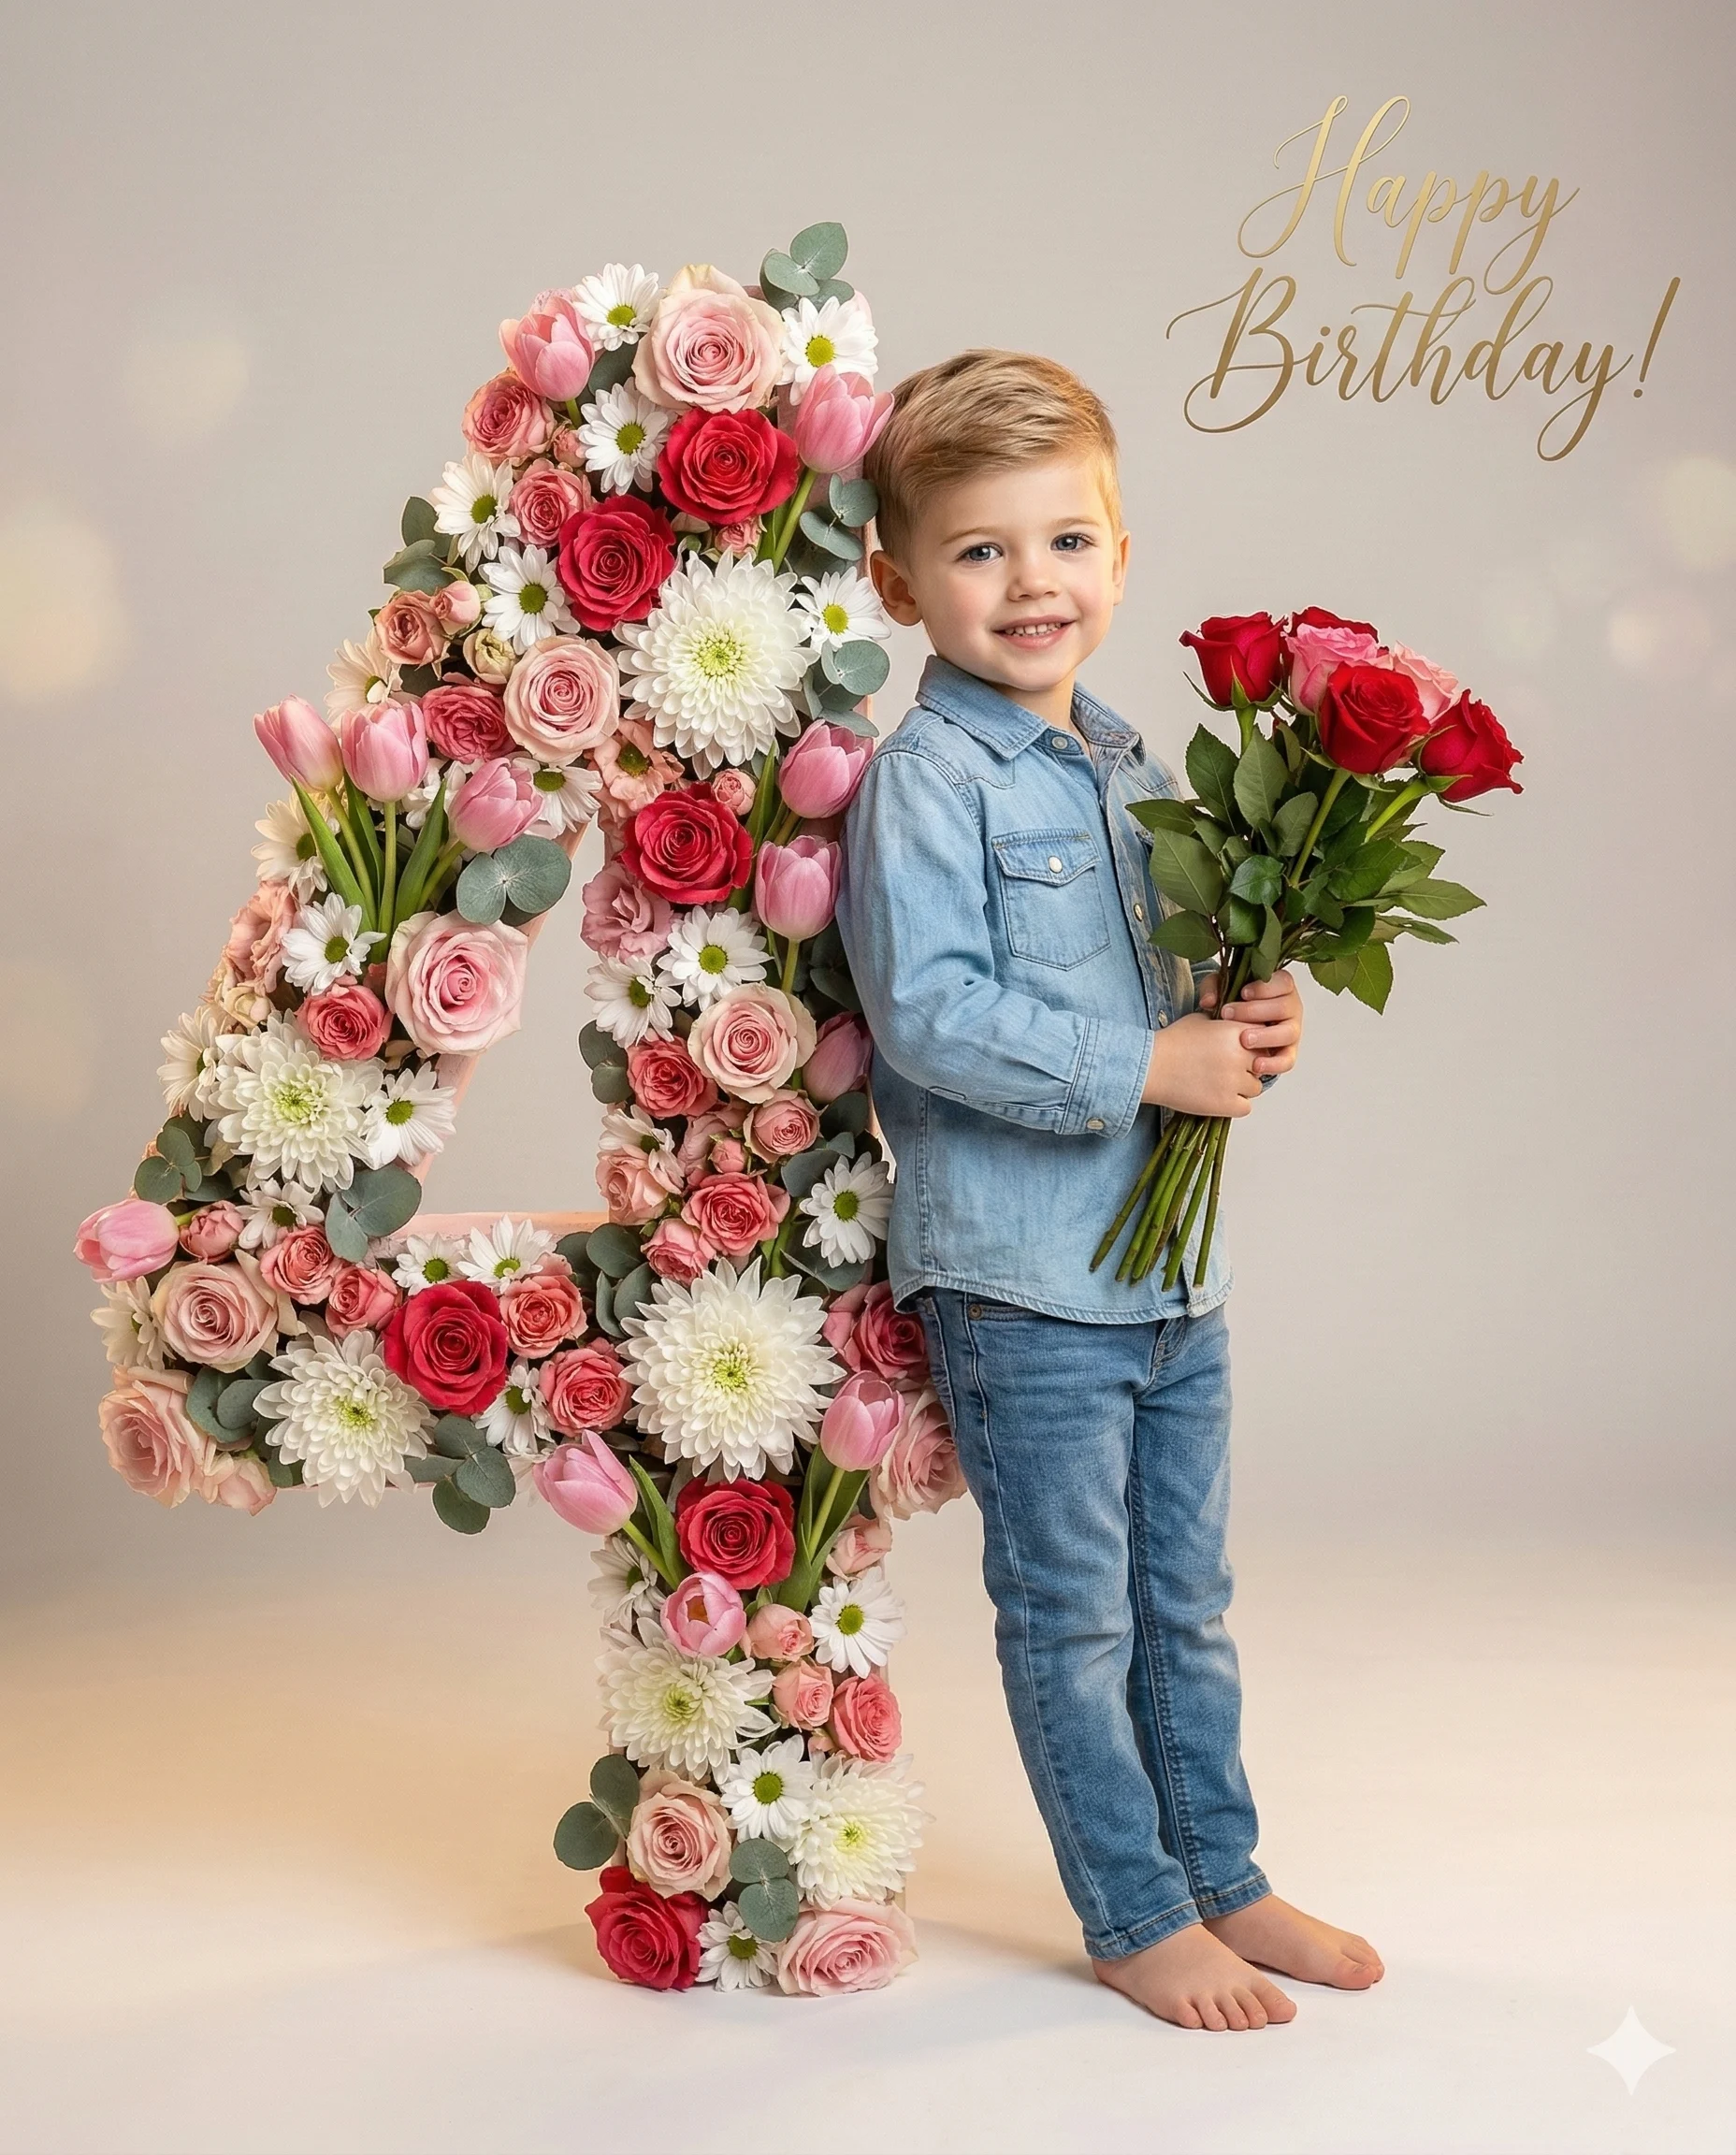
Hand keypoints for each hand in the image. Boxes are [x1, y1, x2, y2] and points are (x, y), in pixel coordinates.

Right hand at [1141, 1012, 1263, 1117]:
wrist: (1151, 1067)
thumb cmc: (1171, 1043)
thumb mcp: (1200, 1020)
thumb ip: (1223, 1024)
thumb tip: (1235, 1028)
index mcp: (1236, 1032)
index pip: (1262, 1039)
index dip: (1252, 1046)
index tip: (1240, 1051)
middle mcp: (1240, 1056)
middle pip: (1262, 1064)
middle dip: (1248, 1067)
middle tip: (1227, 1069)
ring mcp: (1234, 1082)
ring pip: (1255, 1088)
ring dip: (1242, 1087)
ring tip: (1219, 1084)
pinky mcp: (1226, 1104)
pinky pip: (1245, 1107)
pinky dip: (1234, 1105)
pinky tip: (1218, 1097)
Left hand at [1198, 967, 1303, 1077]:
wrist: (1238, 1024)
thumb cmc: (1237, 1001)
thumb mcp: (1224, 987)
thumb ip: (1215, 986)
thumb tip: (1209, 1002)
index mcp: (1281, 986)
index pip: (1283, 982)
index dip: (1264, 988)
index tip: (1242, 993)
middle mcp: (1291, 1007)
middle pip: (1284, 1007)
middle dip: (1254, 1011)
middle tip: (1228, 1014)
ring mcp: (1291, 1030)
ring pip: (1288, 1033)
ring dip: (1265, 1037)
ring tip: (1244, 1040)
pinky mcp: (1288, 1052)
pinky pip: (1287, 1060)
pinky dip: (1273, 1064)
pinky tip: (1255, 1065)